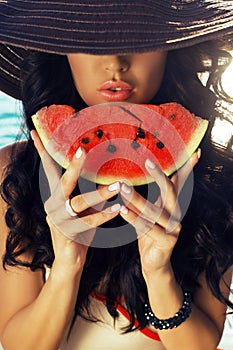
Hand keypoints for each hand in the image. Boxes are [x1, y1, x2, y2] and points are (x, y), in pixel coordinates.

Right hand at [31, 130, 120, 272]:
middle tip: (84, 150)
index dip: (42, 151)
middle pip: (63, 181)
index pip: (48, 169)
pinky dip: (105, 215)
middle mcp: (54, 205)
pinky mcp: (68, 234)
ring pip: (79, 203)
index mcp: (55, 195)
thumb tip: (104, 173)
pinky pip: (89, 222)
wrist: (70, 259)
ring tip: (118, 186)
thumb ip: (86, 191)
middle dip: (73, 166)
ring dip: (100, 194)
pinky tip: (118, 209)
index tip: (36, 133)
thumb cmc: (79, 228)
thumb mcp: (81, 207)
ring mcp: (59, 220)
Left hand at [119, 150, 200, 275]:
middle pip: (171, 192)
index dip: (188, 168)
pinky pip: (147, 228)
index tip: (194, 152)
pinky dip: (134, 218)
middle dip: (160, 176)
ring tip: (123, 188)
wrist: (154, 263)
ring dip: (137, 198)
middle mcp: (176, 214)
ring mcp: (173, 229)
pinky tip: (122, 210)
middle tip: (147, 161)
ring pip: (154, 211)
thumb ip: (151, 196)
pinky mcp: (166, 242)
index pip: (181, 183)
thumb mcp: (151, 212)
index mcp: (173, 205)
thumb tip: (144, 177)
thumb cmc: (150, 233)